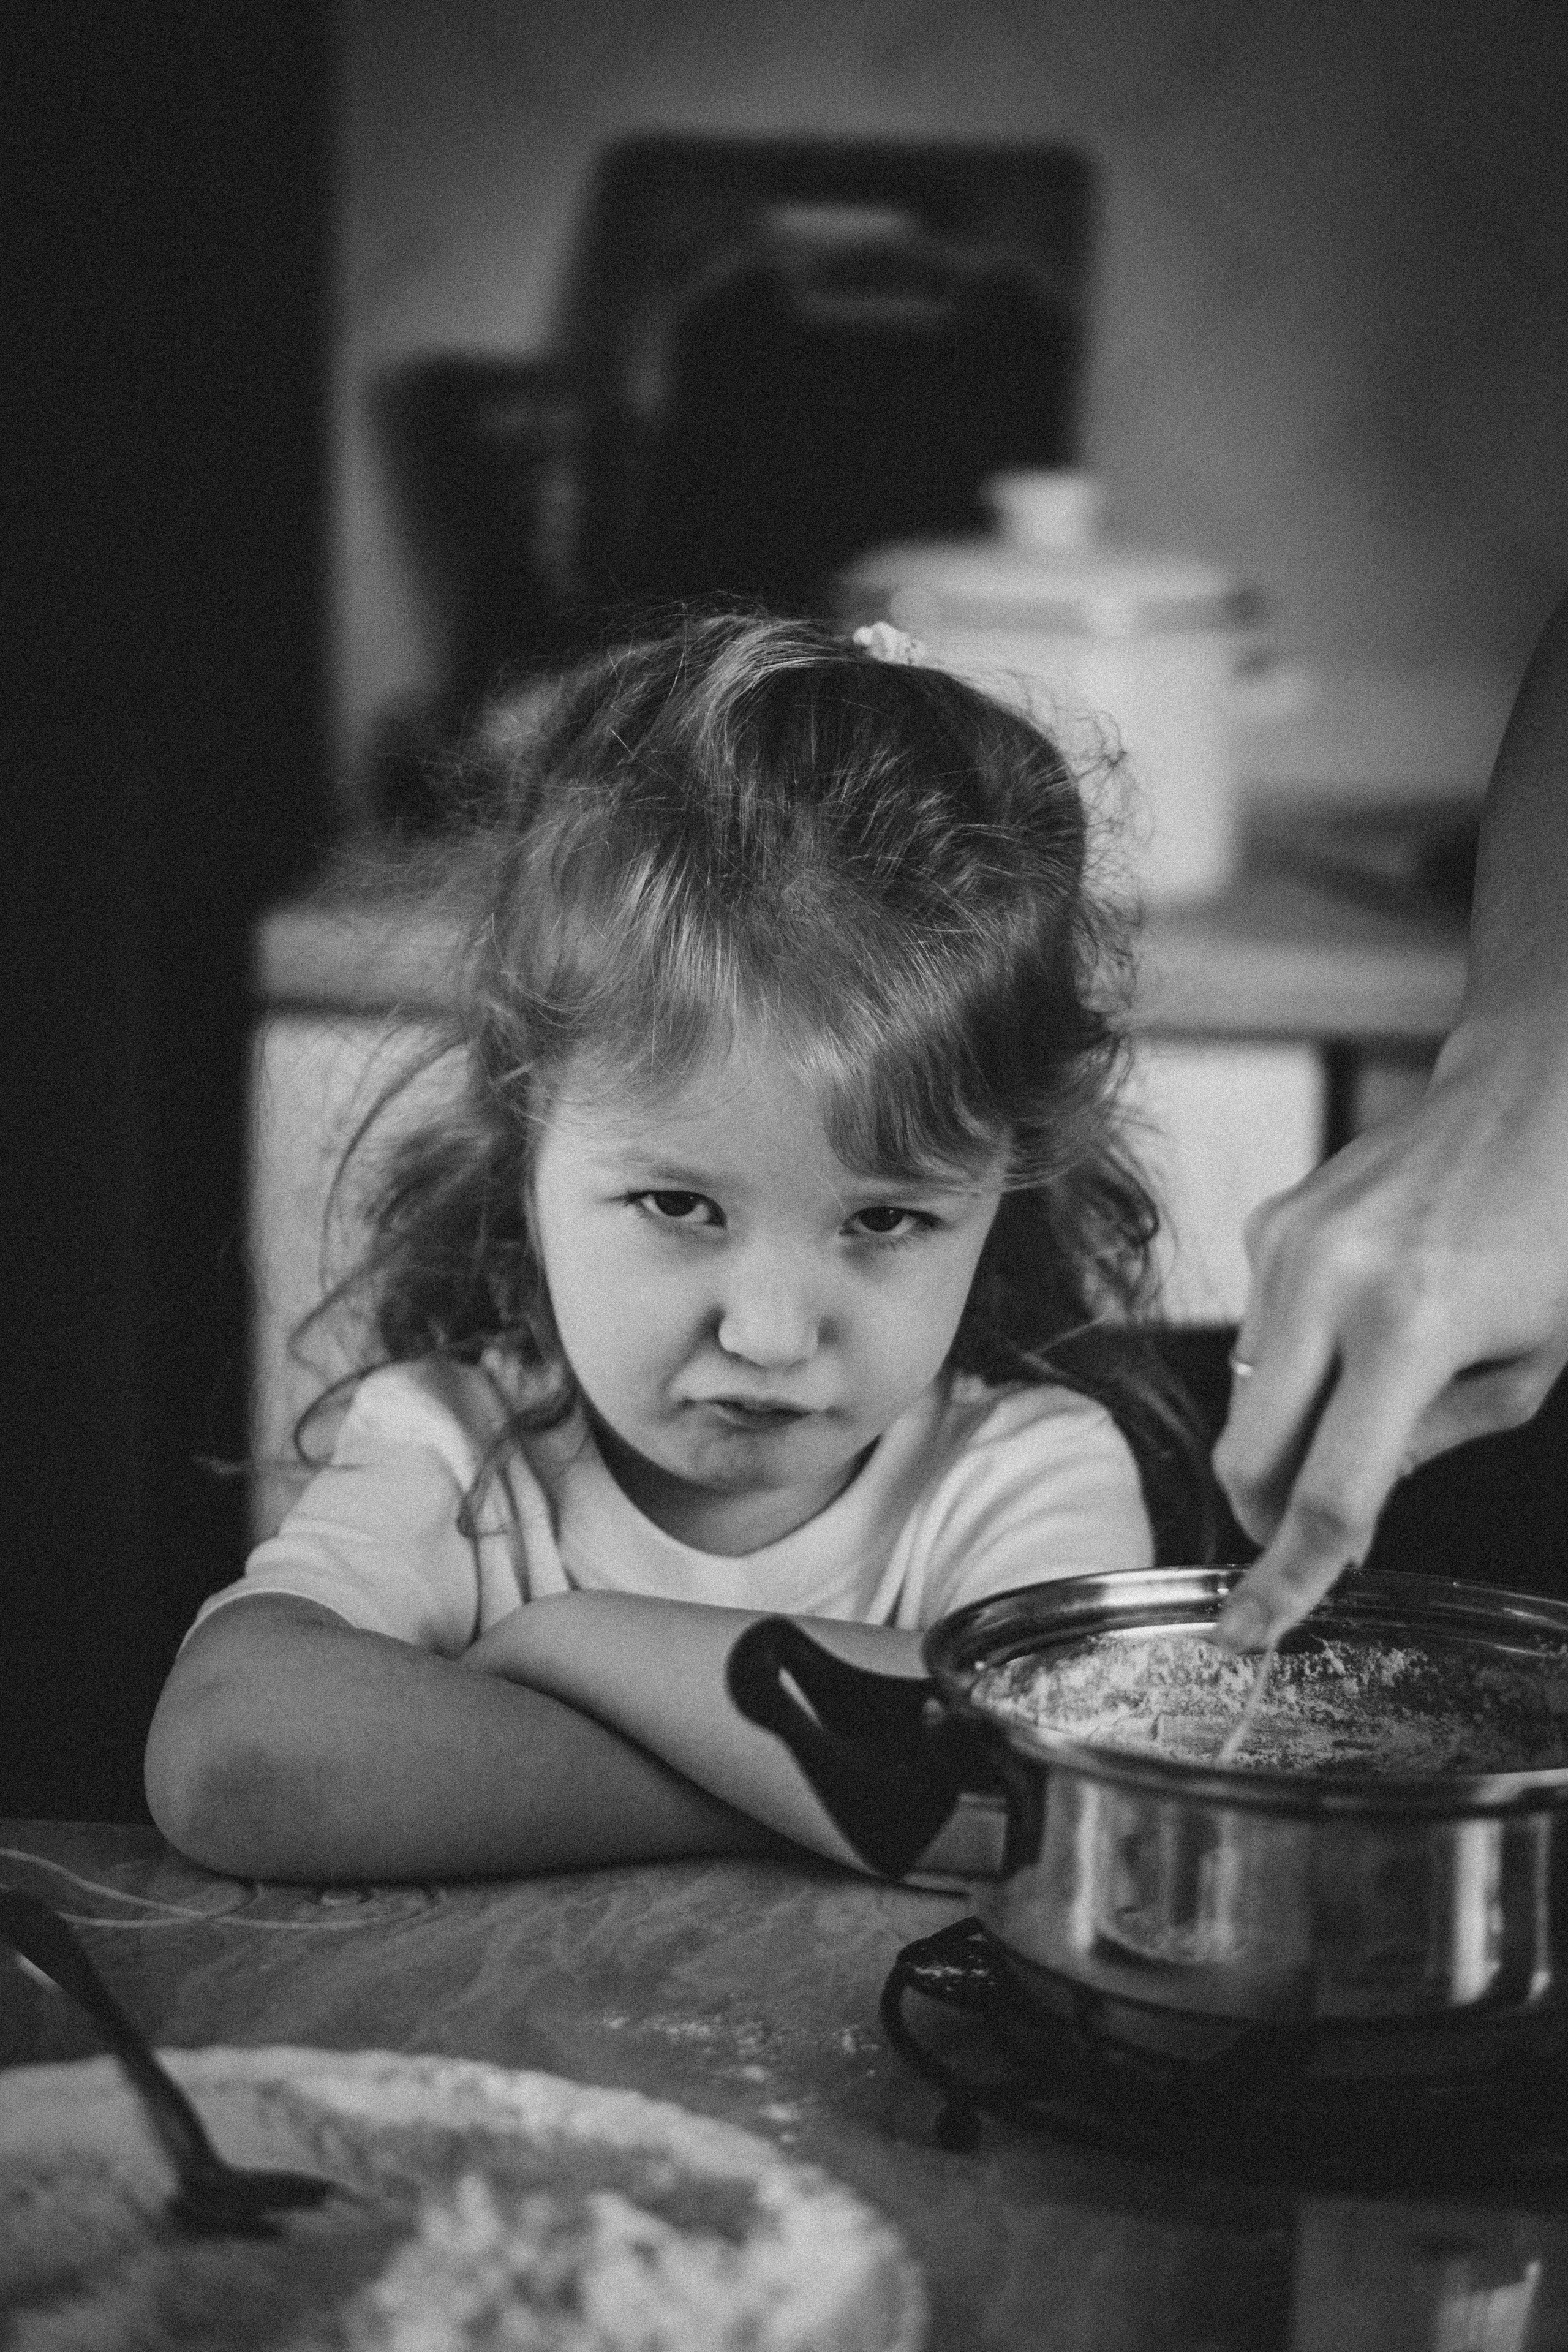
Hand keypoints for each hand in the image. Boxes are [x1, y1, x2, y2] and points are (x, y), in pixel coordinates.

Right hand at [1211, 1010, 1567, 1648]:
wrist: (1534, 1097)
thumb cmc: (1559, 1232)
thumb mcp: (1530, 1365)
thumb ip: (1435, 1443)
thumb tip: (1352, 1507)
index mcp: (1412, 1329)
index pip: (1330, 1493)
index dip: (1291, 1579)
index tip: (1254, 1632)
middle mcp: (1330, 1283)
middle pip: (1248, 1452)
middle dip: (1266, 1513)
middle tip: (1308, 1537)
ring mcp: (1287, 1245)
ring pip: (1244, 1393)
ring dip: (1288, 1427)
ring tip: (1367, 1390)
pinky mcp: (1270, 1221)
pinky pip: (1258, 1326)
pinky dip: (1294, 1355)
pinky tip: (1357, 1319)